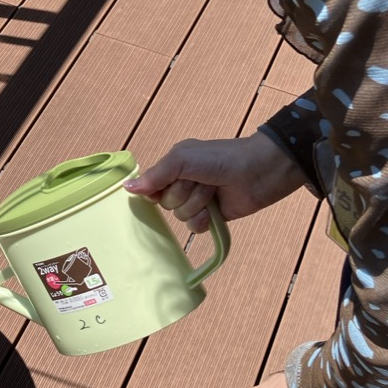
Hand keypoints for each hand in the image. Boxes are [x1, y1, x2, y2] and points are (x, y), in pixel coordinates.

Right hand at [124, 132, 305, 233]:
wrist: (260, 171)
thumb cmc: (221, 159)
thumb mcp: (183, 159)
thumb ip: (156, 175)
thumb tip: (127, 188)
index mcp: (174, 165)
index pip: (151, 186)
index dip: (156, 189)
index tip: (166, 184)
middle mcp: (183, 183)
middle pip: (166, 203)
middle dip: (183, 194)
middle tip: (201, 182)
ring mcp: (198, 200)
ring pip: (180, 216)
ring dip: (196, 205)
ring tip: (213, 192)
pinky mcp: (212, 216)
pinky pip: (194, 228)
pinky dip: (203, 221)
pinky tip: (213, 212)